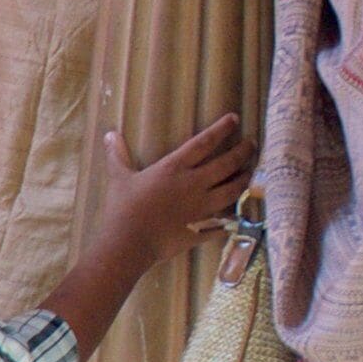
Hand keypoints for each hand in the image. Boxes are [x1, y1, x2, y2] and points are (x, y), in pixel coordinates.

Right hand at [93, 115, 253, 270]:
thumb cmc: (123, 208)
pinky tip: (240, 214)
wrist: (129, 243)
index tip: (235, 118)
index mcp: (174, 168)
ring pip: (233, 190)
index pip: (204, 142)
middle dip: (243, 152)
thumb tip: (109, 135)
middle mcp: (194, 184)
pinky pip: (225, 222)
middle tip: (253, 144)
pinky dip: (234, 218)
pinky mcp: (203, 228)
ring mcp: (202, 207)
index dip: (221, 129)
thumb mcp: (119, 178)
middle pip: (227, 164)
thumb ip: (118, 156)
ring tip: (250, 173)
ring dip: (244, 180)